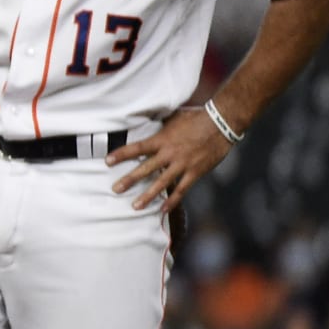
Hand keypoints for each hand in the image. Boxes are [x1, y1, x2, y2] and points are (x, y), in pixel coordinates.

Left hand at [107, 106, 234, 211]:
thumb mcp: (173, 118)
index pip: (137, 148)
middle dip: (129, 180)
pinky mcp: (195, 173)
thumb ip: (160, 126)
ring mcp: (182, 165)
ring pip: (161, 183)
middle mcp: (169, 153)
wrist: (221, 124)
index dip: (122, 154)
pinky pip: (181, 190)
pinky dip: (172, 201)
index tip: (107, 161)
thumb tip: (146, 120)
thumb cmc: (196, 118)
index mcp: (162, 139)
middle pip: (145, 168)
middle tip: (115, 189)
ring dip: (147, 196)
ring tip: (135, 206)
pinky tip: (162, 210)